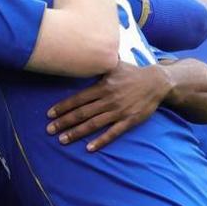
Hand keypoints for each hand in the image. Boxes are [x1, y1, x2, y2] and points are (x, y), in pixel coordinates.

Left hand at [46, 62, 173, 149]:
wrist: (157, 82)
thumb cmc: (133, 73)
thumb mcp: (114, 66)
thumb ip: (98, 66)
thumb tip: (80, 57)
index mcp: (103, 87)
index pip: (78, 99)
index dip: (63, 107)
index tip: (49, 115)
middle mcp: (108, 100)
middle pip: (82, 113)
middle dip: (64, 122)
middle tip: (49, 130)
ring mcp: (119, 111)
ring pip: (93, 124)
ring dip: (76, 133)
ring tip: (62, 140)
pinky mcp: (129, 120)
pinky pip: (113, 133)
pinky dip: (101, 141)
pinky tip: (89, 148)